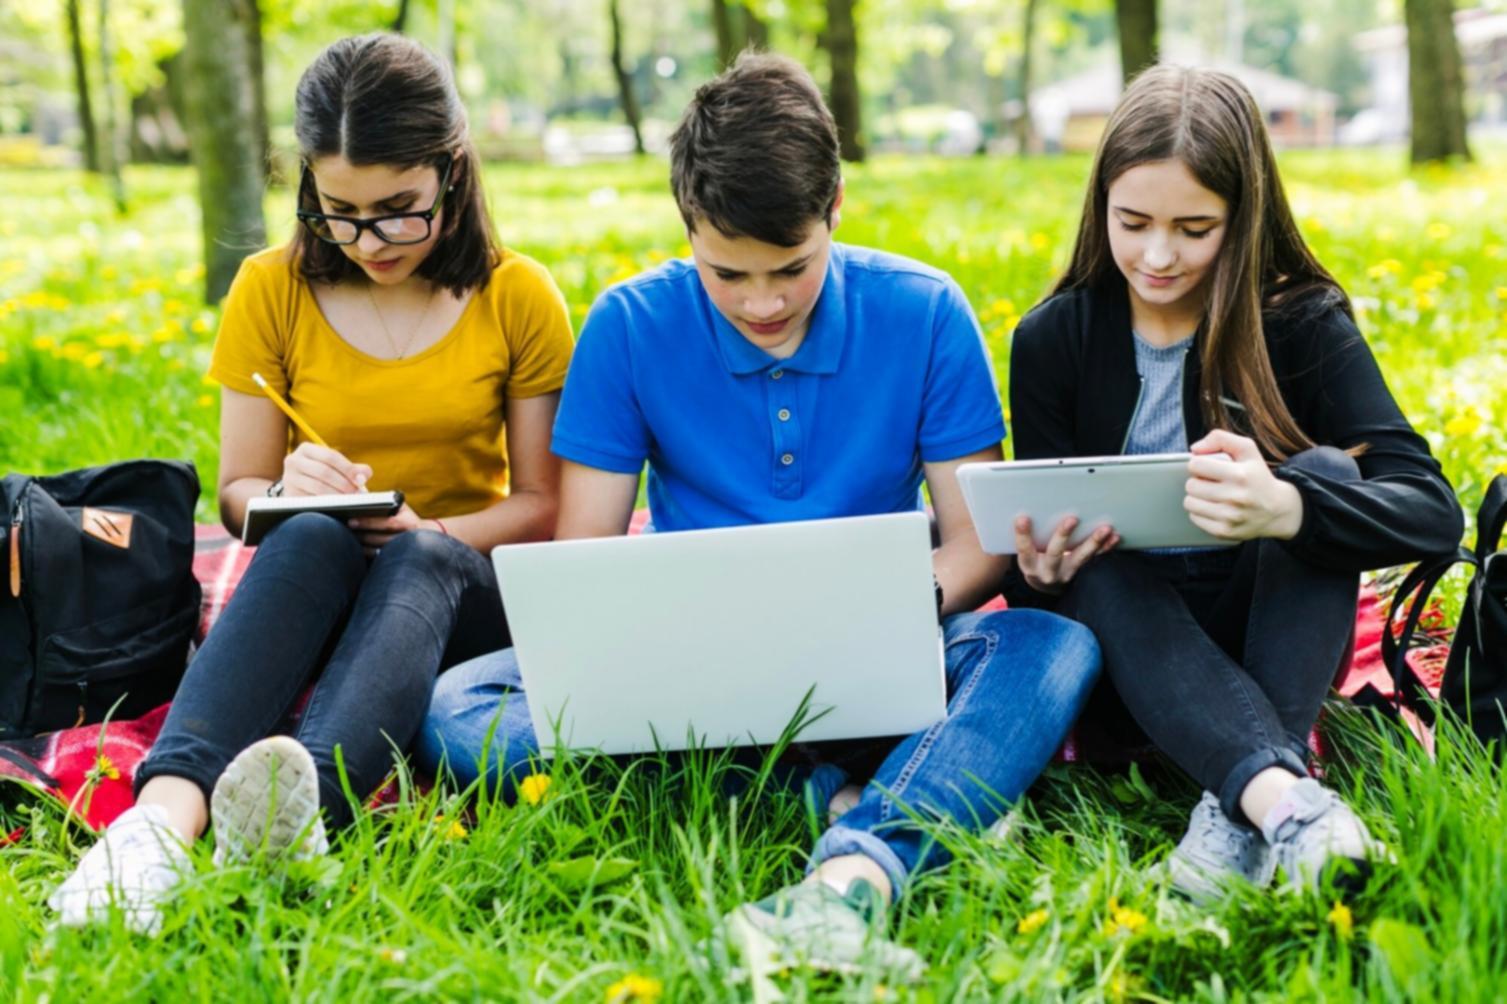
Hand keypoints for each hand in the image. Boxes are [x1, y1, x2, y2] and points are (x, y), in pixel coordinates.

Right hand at [280, 443, 372, 496]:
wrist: (296, 486)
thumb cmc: (320, 474)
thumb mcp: (334, 466)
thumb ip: (352, 468)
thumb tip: (366, 473)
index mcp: (306, 449)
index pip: (330, 456)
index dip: (348, 468)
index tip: (361, 480)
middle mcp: (293, 461)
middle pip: (324, 472)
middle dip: (344, 484)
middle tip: (357, 494)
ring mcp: (289, 479)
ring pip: (317, 487)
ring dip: (337, 495)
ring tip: (350, 501)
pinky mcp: (289, 495)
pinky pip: (311, 500)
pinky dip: (327, 504)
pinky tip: (337, 507)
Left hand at [349, 503, 442, 555]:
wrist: (424, 537)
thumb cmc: (406, 517)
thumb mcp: (399, 506)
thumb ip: (384, 500)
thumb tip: (360, 494)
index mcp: (408, 523)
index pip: (387, 523)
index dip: (368, 522)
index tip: (351, 520)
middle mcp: (407, 538)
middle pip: (380, 539)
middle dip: (361, 535)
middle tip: (345, 530)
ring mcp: (402, 551)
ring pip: (377, 551)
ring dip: (361, 546)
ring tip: (346, 539)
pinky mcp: (396, 560)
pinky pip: (377, 559)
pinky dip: (366, 554)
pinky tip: (355, 548)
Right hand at [1014, 514, 1118, 594]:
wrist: (1046, 584)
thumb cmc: (1033, 559)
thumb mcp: (1025, 552)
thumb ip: (1026, 536)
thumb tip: (1024, 509)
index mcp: (1029, 565)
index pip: (1024, 550)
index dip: (1022, 535)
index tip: (1022, 518)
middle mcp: (1048, 572)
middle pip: (1055, 554)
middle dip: (1063, 535)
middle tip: (1072, 519)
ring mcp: (1067, 573)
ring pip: (1080, 558)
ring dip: (1094, 542)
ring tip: (1105, 528)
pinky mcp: (1082, 572)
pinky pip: (1096, 560)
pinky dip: (1106, 548)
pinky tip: (1115, 536)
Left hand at [1185, 430, 1303, 540]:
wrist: (1277, 510)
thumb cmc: (1257, 476)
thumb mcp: (1247, 450)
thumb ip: (1220, 438)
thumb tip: (1194, 449)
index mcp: (1240, 475)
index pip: (1196, 465)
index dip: (1198, 464)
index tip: (1207, 467)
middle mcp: (1236, 497)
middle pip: (1190, 485)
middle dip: (1197, 481)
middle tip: (1211, 482)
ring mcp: (1230, 517)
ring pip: (1189, 502)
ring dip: (1197, 497)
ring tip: (1211, 494)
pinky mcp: (1224, 531)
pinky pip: (1194, 518)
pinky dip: (1200, 512)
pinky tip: (1214, 508)